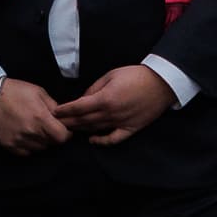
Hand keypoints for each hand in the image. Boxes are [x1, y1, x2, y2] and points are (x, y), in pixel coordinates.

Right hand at [0, 79, 67, 154]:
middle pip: (52, 143)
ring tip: (34, 128)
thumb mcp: (38, 92)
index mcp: (40, 118)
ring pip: (40, 148)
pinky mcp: (10, 145)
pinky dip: (29, 146)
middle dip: (53, 135)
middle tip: (46, 125)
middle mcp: (31, 132)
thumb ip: (53, 106)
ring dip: (41, 141)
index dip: (66, 133)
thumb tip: (63, 116)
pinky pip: (27, 152)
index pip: (62, 137)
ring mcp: (19, 140)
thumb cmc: (14, 91)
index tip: (63, 129)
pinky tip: (25, 134)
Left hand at [57, 65, 174, 145]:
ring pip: (95, 129)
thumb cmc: (136, 75)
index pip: (78, 107)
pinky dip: (102, 141)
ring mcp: (121, 123)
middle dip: (68, 122)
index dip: (65, 110)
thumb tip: (82, 99)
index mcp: (105, 98)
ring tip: (68, 130)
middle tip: (55, 124)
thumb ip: (94, 88)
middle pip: (84, 120)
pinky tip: (92, 140)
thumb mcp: (111, 75)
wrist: (161, 83)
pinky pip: (113, 139)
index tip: (55, 112)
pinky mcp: (131, 128)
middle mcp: (111, 113)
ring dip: (80, 130)